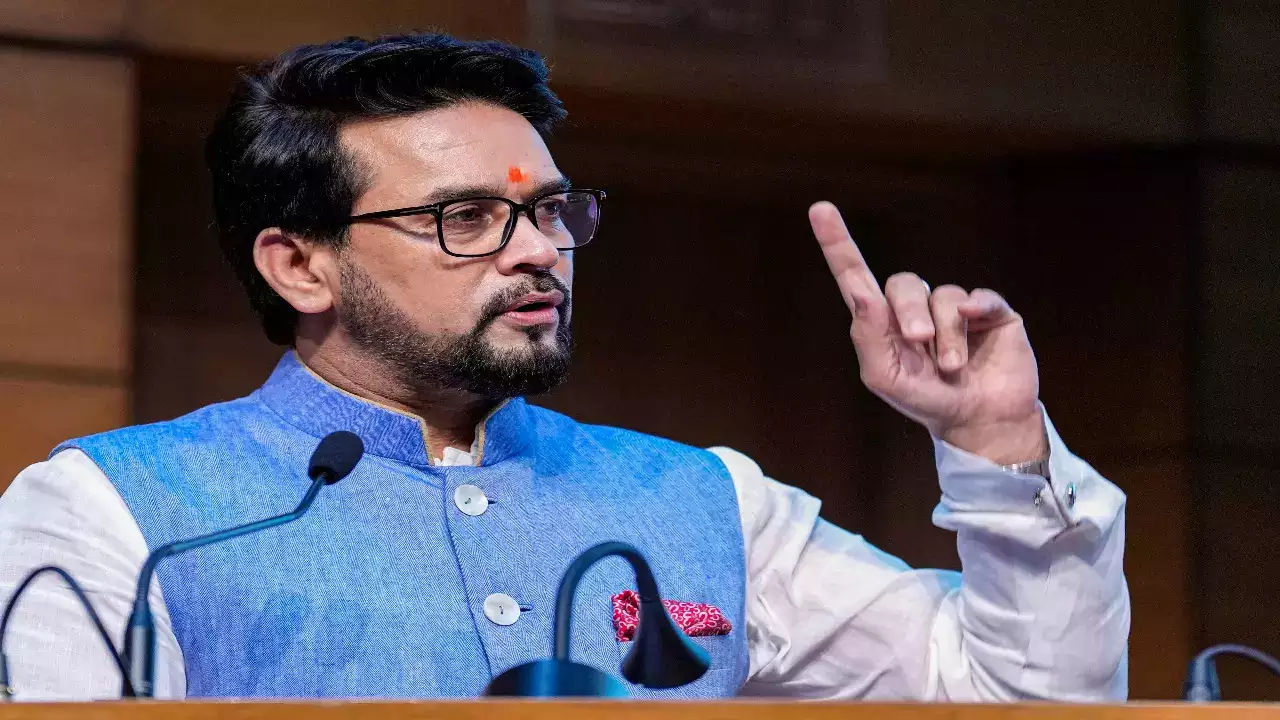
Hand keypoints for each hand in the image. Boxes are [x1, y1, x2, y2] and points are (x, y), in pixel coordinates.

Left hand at [808, 201, 1045, 463]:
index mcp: (883, 321)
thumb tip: (861, 294)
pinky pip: (981, 296)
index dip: (838, 243)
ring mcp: (954, 307)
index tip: (820, 210)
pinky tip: (978, 322)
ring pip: (944, 295)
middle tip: (919, 340)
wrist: (979, 421)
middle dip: (909, 312)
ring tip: (952, 367)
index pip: (856, 276)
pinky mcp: (990, 312)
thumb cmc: (926, 399)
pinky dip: (978, 307)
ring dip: (947, 335)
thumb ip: (868, 337)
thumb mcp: (886, 377)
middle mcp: (916, 307)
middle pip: (903, 283)